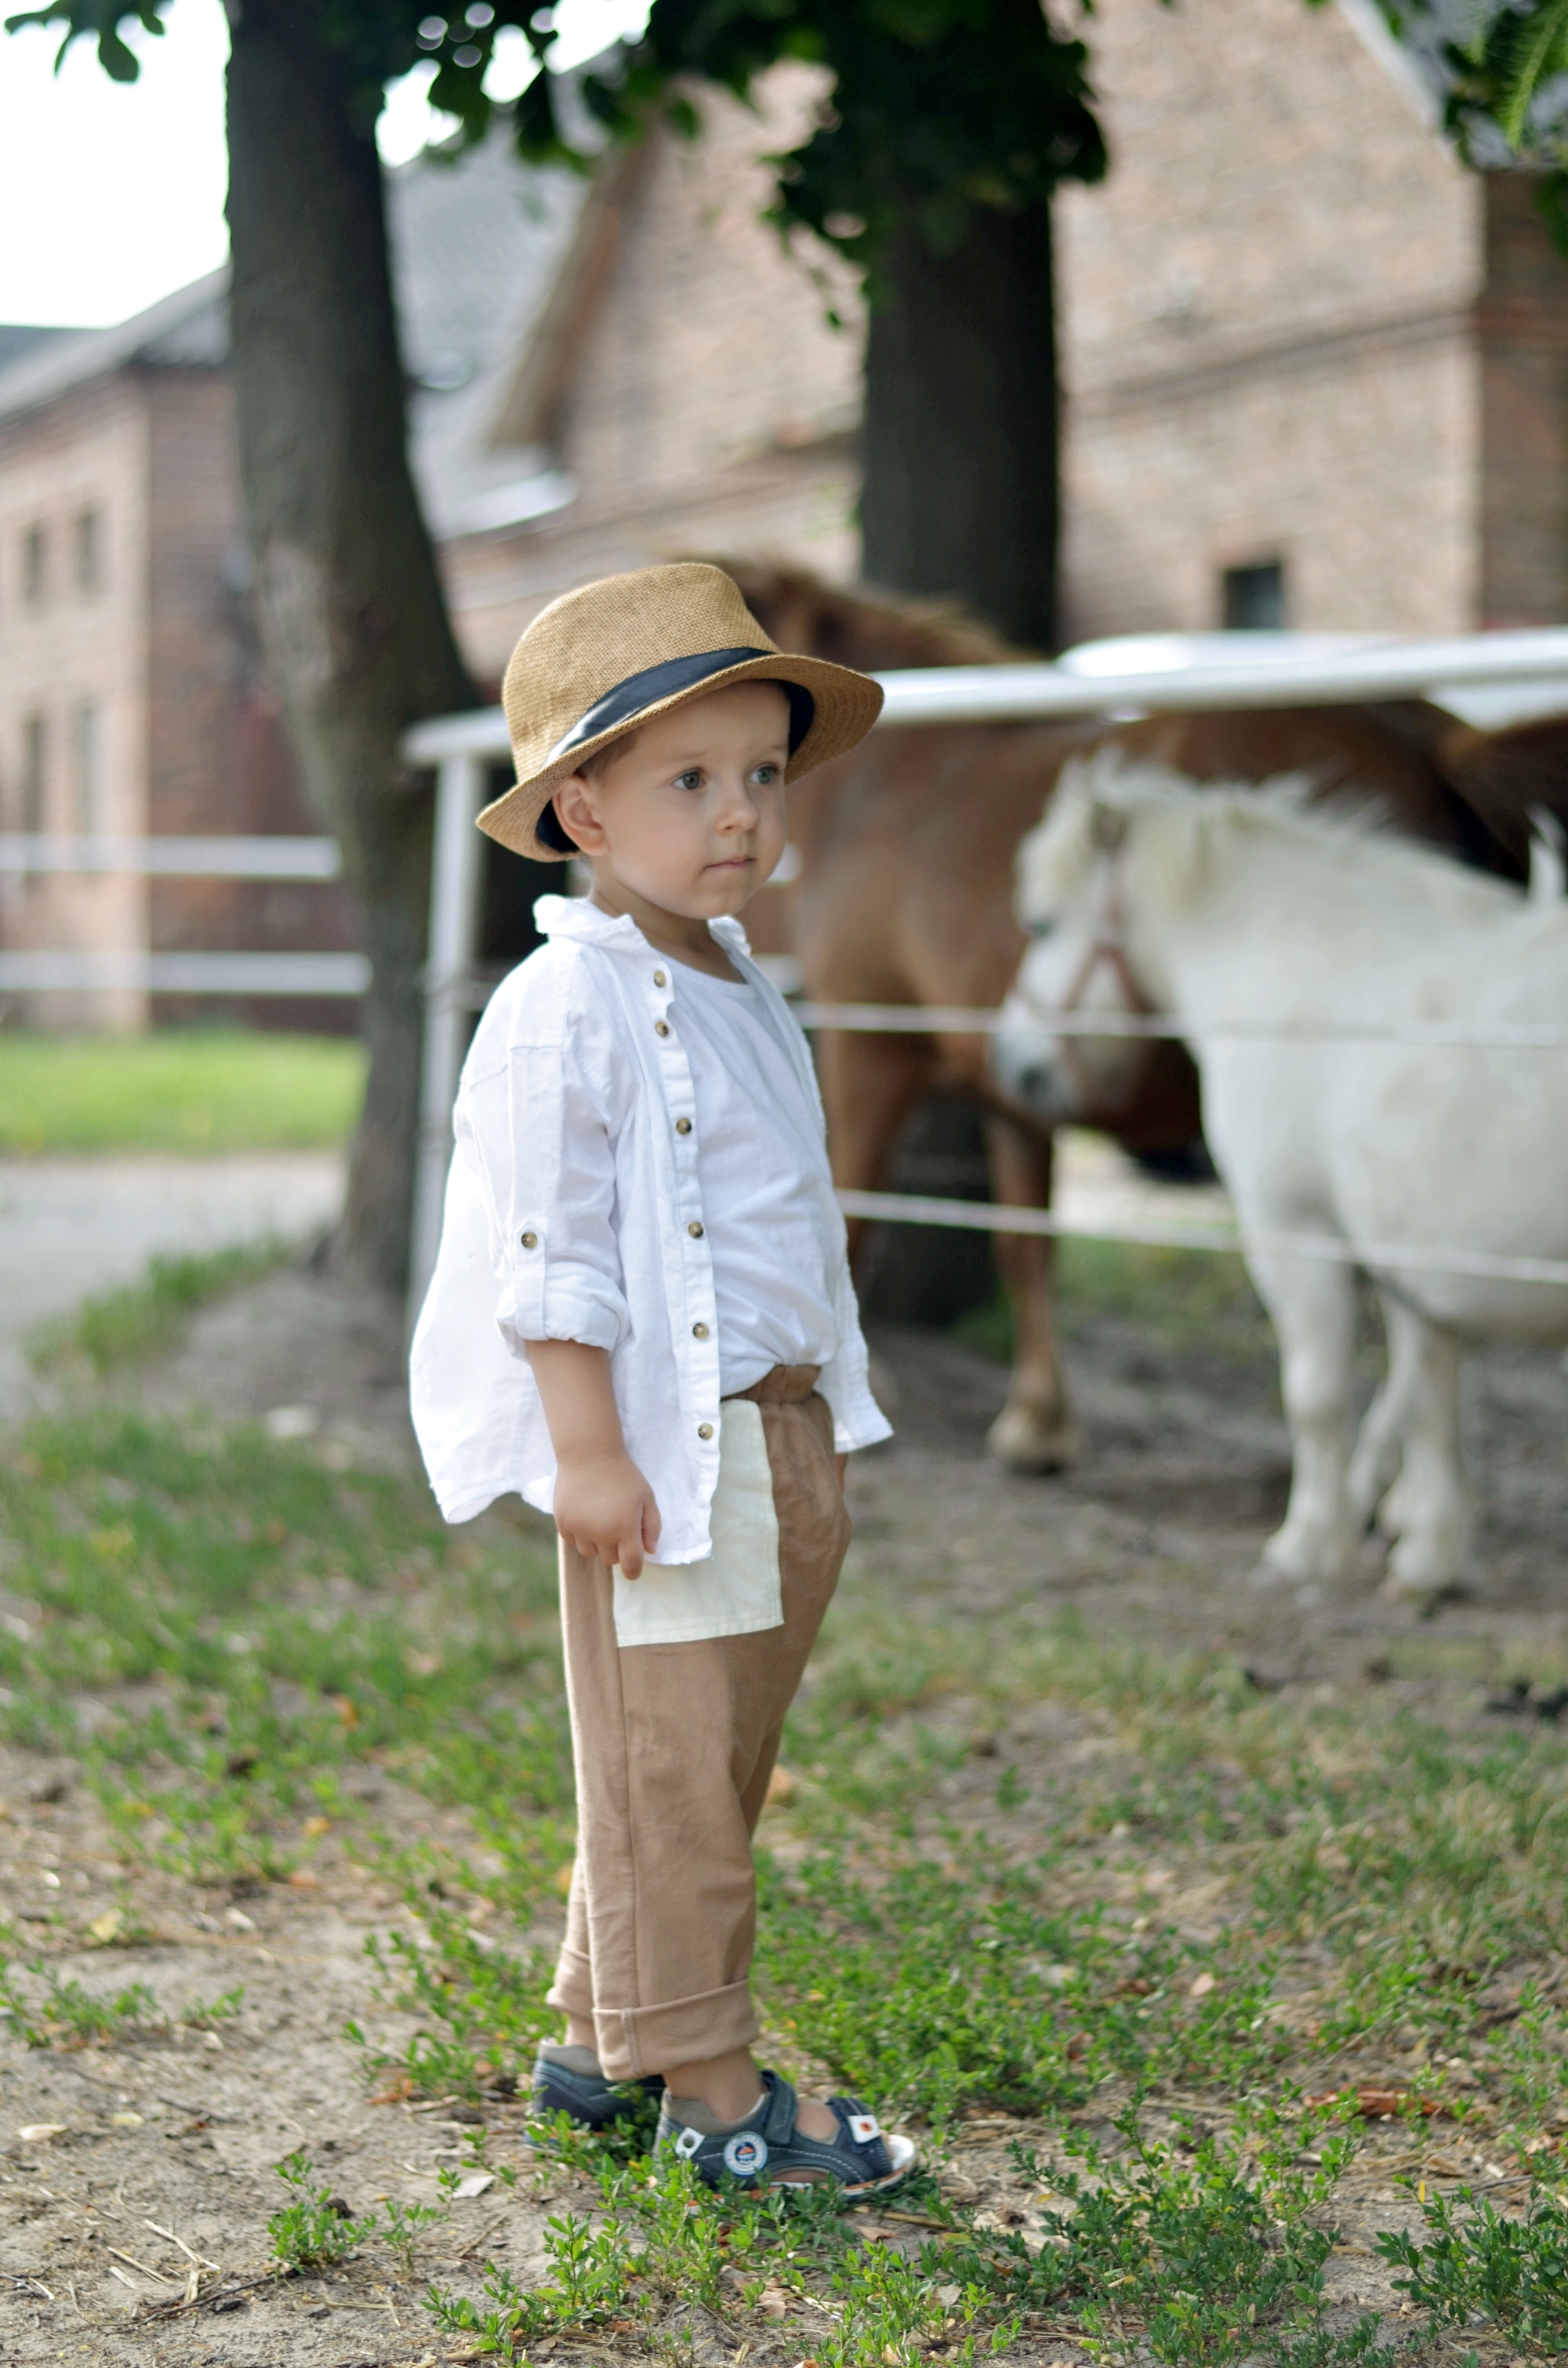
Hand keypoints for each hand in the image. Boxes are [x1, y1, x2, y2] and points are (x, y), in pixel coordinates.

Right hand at [526, 1340, 662, 1576]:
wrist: (589, 1455)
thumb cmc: (623, 1476)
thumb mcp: (647, 1498)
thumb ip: (653, 1527)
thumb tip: (650, 1551)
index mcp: (625, 1529)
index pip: (631, 1566)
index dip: (634, 1570)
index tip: (633, 1567)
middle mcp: (601, 1534)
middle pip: (610, 1560)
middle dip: (616, 1548)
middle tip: (617, 1525)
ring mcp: (579, 1529)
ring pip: (590, 1552)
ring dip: (597, 1543)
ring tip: (600, 1518)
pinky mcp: (563, 1523)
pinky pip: (573, 1541)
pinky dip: (580, 1534)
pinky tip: (585, 1513)